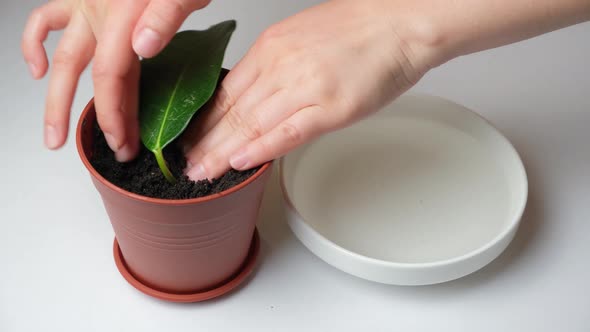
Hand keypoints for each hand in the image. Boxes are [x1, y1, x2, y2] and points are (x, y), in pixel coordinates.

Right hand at [22, 0, 209, 160]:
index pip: (111, 77)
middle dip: (86, 116)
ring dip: (54, 95)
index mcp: (122, 16)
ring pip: (62, 55)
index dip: (114, 115)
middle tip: (91, 149)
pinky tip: (37, 67)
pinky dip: (37, 42)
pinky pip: (48, 20)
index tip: (124, 144)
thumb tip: (141, 47)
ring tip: (53, 132)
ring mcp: (86, 6)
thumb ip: (166, 15)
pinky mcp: (83, 0)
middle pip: (81, 73)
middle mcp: (98, 13)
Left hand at [184, 0, 435, 179]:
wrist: (399, 23)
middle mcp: (281, 66)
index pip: (226, 92)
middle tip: (187, 166)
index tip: (189, 141)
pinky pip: (288, 132)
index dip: (204, 121)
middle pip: (233, 112)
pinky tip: (241, 163)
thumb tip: (252, 97)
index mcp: (270, 48)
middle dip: (205, 143)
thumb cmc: (357, 30)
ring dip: (223, 152)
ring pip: (253, 124)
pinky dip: (262, 149)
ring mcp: (306, 87)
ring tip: (202, 173)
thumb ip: (273, 68)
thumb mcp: (300, 38)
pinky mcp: (331, 107)